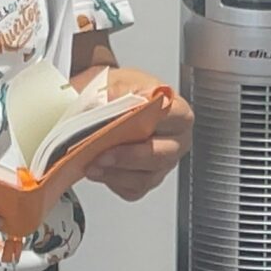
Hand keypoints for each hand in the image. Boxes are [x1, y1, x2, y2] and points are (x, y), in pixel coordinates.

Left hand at [83, 66, 191, 201]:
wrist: (103, 104)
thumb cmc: (118, 93)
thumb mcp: (117, 82)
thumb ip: (118, 92)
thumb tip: (113, 101)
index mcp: (177, 111)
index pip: (175, 116)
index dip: (152, 121)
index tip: (130, 121)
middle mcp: (175, 140)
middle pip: (161, 155)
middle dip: (129, 157)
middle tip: (104, 153)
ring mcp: (162, 164)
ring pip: (145, 177)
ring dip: (116, 173)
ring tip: (94, 165)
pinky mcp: (146, 179)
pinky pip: (133, 189)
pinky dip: (113, 182)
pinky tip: (98, 171)